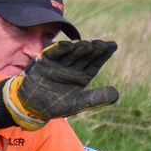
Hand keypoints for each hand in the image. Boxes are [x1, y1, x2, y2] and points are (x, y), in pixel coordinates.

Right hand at [0, 39, 118, 129]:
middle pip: (85, 56)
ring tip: (88, 44)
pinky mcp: (46, 61)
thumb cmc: (56, 105)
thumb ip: (97, 98)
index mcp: (82, 76)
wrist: (33, 106)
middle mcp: (72, 67)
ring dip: (79, 48)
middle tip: (102, 44)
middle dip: (94, 49)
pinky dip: (60, 49)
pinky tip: (68, 45)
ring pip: (71, 53)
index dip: (104, 54)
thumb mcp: (79, 103)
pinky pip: (54, 54)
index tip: (113, 45)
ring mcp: (60, 63)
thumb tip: (117, 94)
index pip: (95, 63)